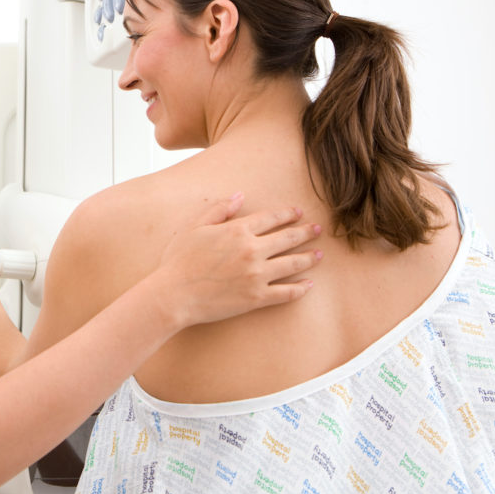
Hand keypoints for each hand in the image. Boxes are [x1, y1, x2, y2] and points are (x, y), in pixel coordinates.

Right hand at [154, 193, 322, 330]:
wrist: (174, 295)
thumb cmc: (179, 261)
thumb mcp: (194, 227)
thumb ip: (219, 209)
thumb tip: (240, 196)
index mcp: (237, 230)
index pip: (271, 218)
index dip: (287, 214)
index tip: (298, 213)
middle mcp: (252, 250)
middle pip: (288, 238)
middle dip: (306, 232)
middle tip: (317, 230)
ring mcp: (257, 275)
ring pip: (292, 263)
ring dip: (309, 258)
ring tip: (320, 254)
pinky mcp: (257, 297)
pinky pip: (286, 292)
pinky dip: (300, 288)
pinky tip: (309, 284)